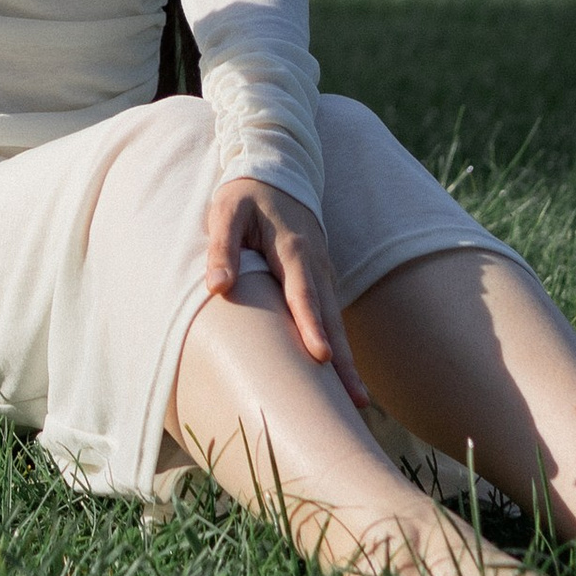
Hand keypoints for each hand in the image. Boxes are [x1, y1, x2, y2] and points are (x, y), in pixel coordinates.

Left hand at [204, 176, 367, 407]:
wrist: (275, 173)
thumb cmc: (245, 195)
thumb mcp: (226, 213)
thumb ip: (222, 248)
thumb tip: (217, 288)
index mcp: (294, 250)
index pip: (303, 295)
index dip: (312, 326)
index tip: (321, 358)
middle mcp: (316, 266)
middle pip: (331, 319)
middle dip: (344, 361)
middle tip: (356, 402)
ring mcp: (323, 274)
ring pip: (336, 323)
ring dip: (347, 362)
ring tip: (358, 403)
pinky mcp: (321, 281)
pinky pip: (332, 318)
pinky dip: (340, 347)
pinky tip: (343, 378)